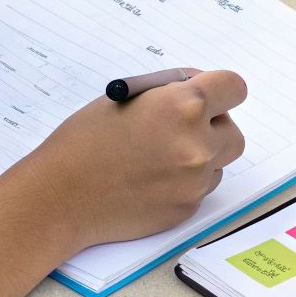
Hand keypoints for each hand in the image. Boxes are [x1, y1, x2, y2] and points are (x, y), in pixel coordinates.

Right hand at [0, 69, 247, 253]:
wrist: (61, 196)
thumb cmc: (85, 139)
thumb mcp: (128, 96)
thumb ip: (172, 91)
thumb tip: (201, 90)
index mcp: (184, 105)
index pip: (234, 87)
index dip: (220, 91)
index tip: (209, 96)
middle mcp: (198, 144)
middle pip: (233, 130)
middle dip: (212, 127)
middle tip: (179, 128)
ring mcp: (195, 181)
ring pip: (219, 162)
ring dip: (201, 156)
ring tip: (157, 157)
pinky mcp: (187, 209)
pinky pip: (201, 188)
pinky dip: (184, 182)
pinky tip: (149, 180)